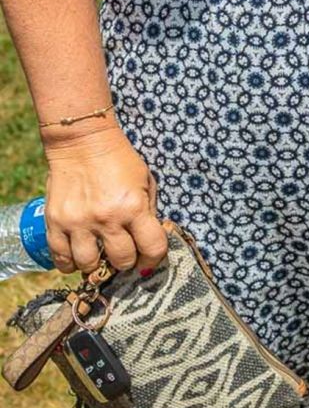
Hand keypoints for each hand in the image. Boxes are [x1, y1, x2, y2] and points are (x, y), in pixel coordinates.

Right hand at [42, 123, 168, 276]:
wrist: (83, 142)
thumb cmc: (119, 161)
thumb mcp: (145, 182)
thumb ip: (148, 212)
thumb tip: (149, 241)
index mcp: (133, 207)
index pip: (152, 248)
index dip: (154, 258)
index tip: (149, 258)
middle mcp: (106, 218)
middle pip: (121, 261)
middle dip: (127, 261)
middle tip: (124, 254)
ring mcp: (78, 222)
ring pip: (89, 265)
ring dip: (97, 265)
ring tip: (100, 255)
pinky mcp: (56, 222)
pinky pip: (61, 258)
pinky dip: (70, 264)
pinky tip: (77, 258)